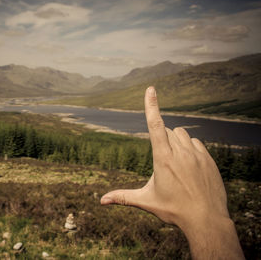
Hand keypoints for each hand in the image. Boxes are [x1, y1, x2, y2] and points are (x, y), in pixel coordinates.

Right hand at [101, 87, 243, 258]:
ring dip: (176, 140)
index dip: (151, 105)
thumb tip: (101, 201)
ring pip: (183, 134)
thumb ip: (123, 197)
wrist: (207, 220)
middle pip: (169, 131)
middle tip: (163, 161)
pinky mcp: (209, 159)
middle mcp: (181, 152)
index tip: (150, 89)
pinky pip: (197, 143)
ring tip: (175, 162)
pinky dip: (190, 148)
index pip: (155, 125)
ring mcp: (197, 154)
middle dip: (163, 138)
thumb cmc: (174, 210)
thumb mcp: (146, 201)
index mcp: (163, 159)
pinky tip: (189, 164)